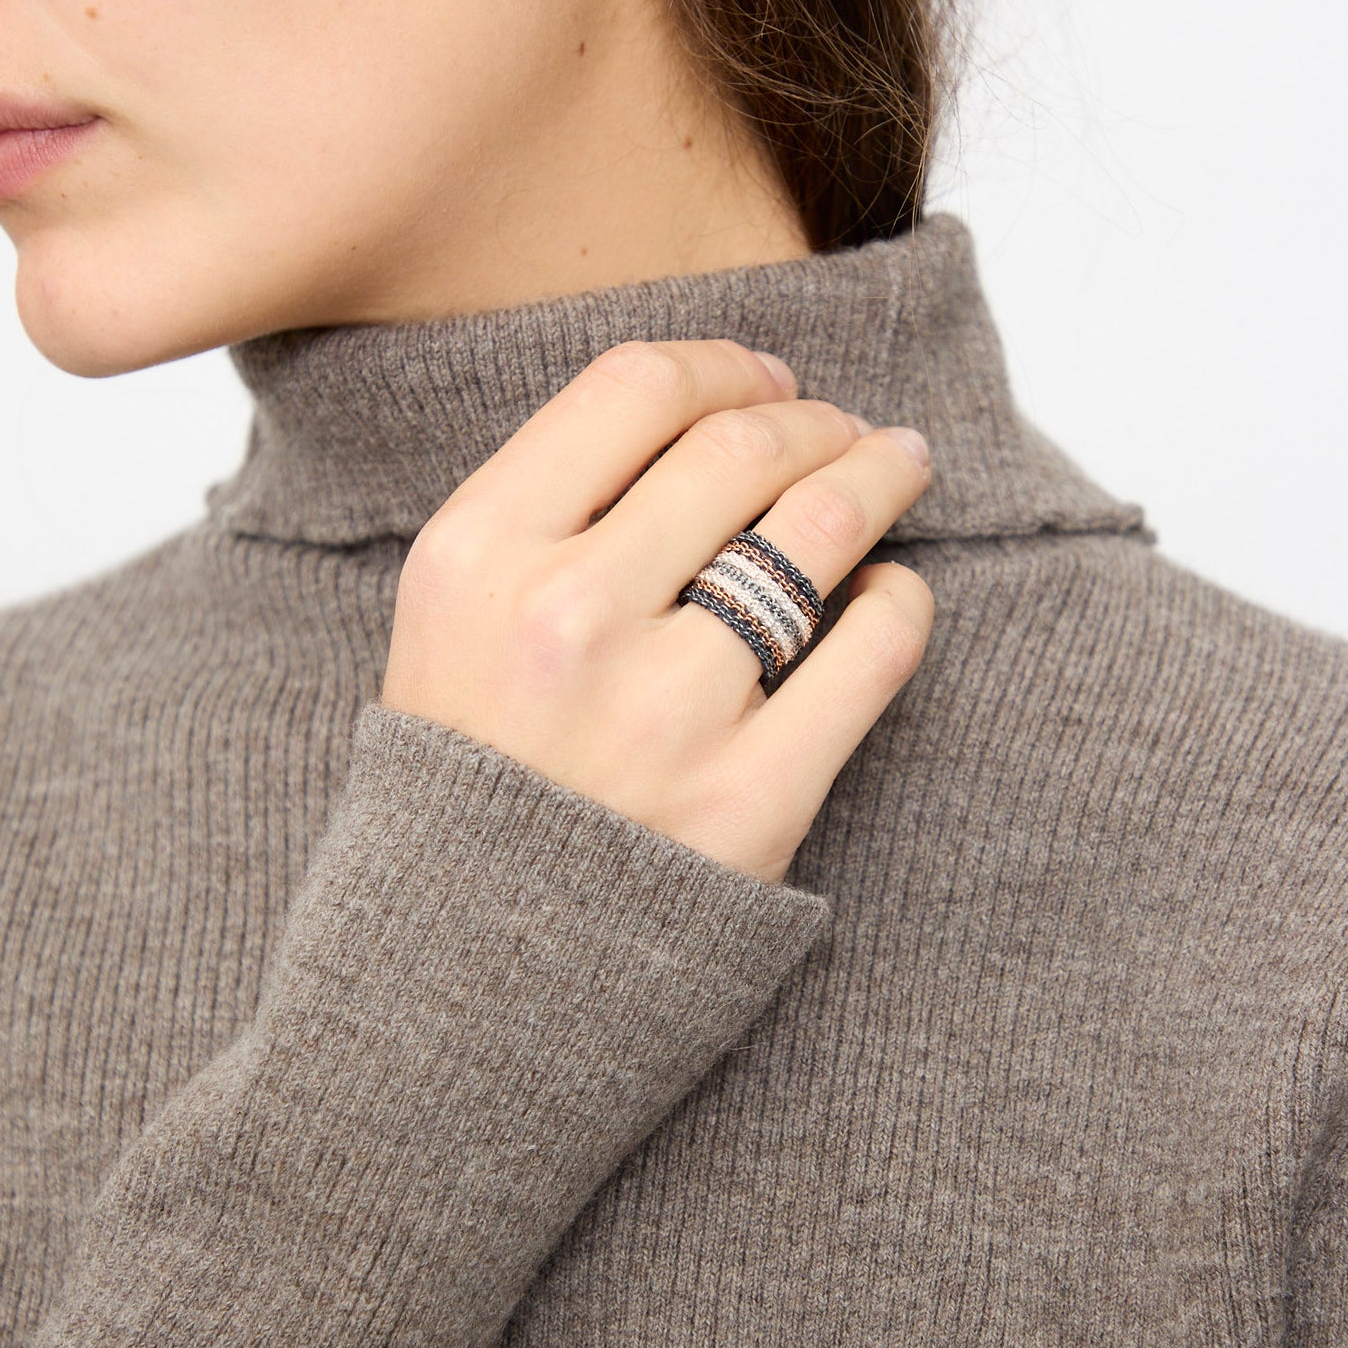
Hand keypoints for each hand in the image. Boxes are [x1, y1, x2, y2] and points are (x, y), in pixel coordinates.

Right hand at [381, 339, 933, 883]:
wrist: (457, 983)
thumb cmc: (466, 789)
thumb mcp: (448, 628)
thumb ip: (546, 519)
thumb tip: (709, 416)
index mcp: (475, 556)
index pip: (635, 389)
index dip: (724, 365)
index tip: (765, 380)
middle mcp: (565, 617)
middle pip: (739, 446)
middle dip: (815, 418)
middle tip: (845, 427)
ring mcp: (663, 710)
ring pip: (818, 531)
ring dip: (878, 475)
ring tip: (900, 463)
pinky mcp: (750, 802)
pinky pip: (873, 650)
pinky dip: (900, 601)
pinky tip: (889, 594)